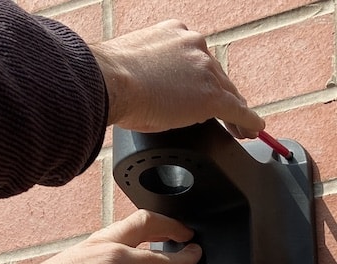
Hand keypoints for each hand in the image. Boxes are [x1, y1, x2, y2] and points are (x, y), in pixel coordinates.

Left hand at [0, 210, 200, 263]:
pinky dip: (132, 236)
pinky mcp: (78, 251)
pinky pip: (113, 234)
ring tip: (164, 237)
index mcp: (117, 263)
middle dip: (170, 225)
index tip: (196, 254)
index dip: (183, 258)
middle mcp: (104, 246)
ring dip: (151, 227)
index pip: (160, 258)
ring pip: (127, 225)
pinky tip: (132, 251)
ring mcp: (89, 246)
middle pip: (144, 222)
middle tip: (186, 233)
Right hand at [90, 20, 264, 137]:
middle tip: (225, 115)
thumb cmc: (109, 80)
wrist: (109, 82)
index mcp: (173, 35)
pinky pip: (236, 110)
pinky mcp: (211, 96)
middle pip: (215, 75)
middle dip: (218, 95)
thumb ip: (148, 77)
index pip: (195, 61)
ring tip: (243, 127)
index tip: (197, 92)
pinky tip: (253, 129)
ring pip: (227, 92)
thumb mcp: (130, 69)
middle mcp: (193, 46)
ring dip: (234, 110)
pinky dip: (247, 121)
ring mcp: (205, 69)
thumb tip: (145, 98)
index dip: (199, 80)